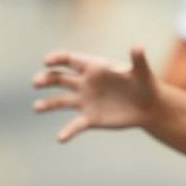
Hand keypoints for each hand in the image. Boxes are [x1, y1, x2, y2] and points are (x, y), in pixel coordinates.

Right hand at [32, 46, 160, 141]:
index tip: (47, 61)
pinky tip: (60, 139)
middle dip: (46, 79)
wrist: (149, 107)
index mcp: (94, 67)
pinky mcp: (90, 118)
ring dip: (47, 104)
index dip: (57, 58)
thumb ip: (138, 60)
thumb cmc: (146, 84)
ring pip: (59, 101)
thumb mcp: (142, 72)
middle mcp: (85, 83)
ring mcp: (85, 101)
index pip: (69, 59)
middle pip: (58, 78)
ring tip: (36, 107)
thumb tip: (138, 46)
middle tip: (36, 82)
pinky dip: (67, 132)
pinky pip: (75, 125)